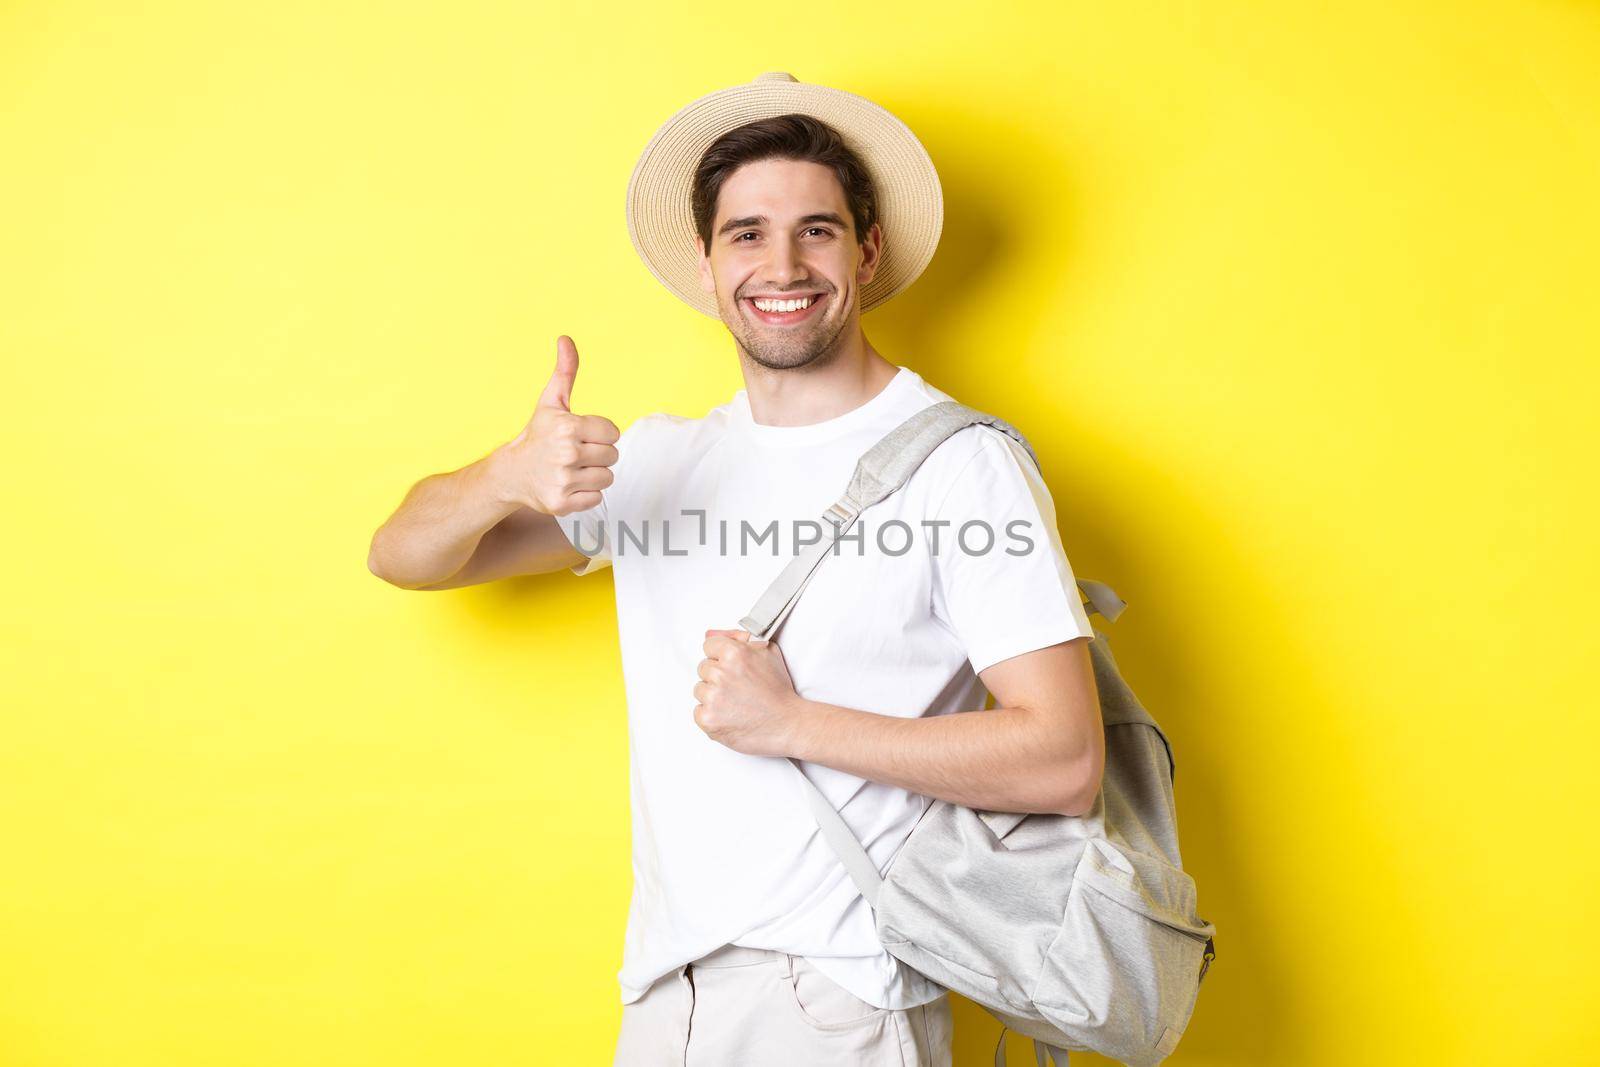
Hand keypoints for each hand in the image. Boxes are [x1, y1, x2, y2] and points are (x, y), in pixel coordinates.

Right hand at [493, 336, 621, 515]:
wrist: (511, 473)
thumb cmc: (537, 435)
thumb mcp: (551, 402)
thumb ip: (565, 372)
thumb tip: (566, 339)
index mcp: (568, 426)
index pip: (613, 433)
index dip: (600, 434)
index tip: (581, 436)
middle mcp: (566, 453)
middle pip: (612, 456)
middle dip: (598, 455)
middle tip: (574, 455)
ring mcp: (563, 480)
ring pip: (607, 478)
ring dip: (593, 475)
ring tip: (571, 470)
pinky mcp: (562, 503)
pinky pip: (596, 498)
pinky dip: (585, 494)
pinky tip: (567, 485)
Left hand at [693, 629, 801, 756]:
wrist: (787, 724)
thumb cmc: (779, 691)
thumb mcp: (767, 652)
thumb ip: (738, 637)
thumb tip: (710, 634)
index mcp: (734, 653)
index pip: (709, 646)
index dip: (721, 657)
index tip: (732, 668)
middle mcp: (721, 674)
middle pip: (703, 668)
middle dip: (718, 676)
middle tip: (739, 688)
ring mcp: (713, 697)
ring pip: (699, 689)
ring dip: (713, 696)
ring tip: (736, 702)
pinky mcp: (708, 719)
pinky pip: (698, 711)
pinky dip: (711, 715)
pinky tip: (730, 715)